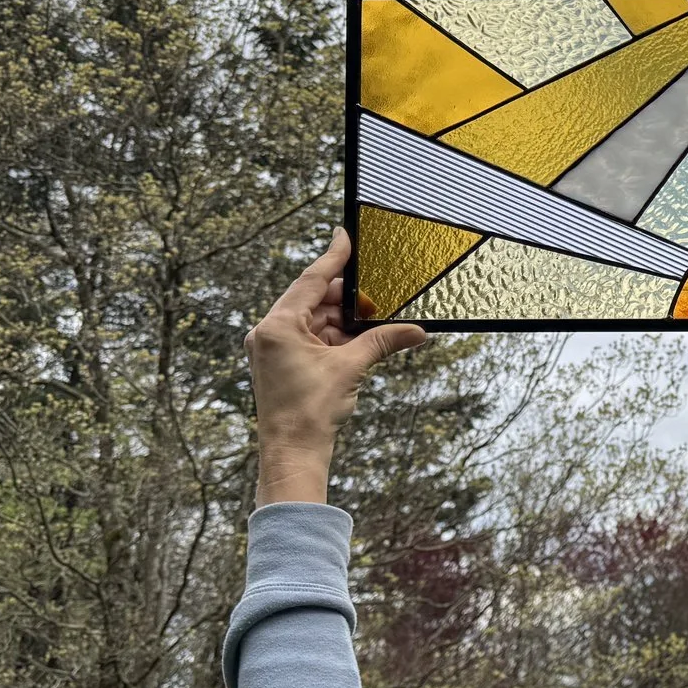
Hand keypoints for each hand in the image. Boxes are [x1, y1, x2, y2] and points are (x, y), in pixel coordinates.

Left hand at [244, 228, 426, 506]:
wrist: (292, 452)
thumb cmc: (309, 411)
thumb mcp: (349, 368)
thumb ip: (382, 341)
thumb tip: (417, 330)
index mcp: (277, 325)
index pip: (310, 280)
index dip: (333, 257)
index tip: (346, 235)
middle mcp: (269, 332)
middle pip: (313, 300)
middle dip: (347, 299)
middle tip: (378, 295)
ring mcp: (273, 348)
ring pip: (315, 321)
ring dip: (344, 320)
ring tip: (375, 322)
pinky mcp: (281, 363)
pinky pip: (311, 339)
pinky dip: (335, 337)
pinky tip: (360, 339)